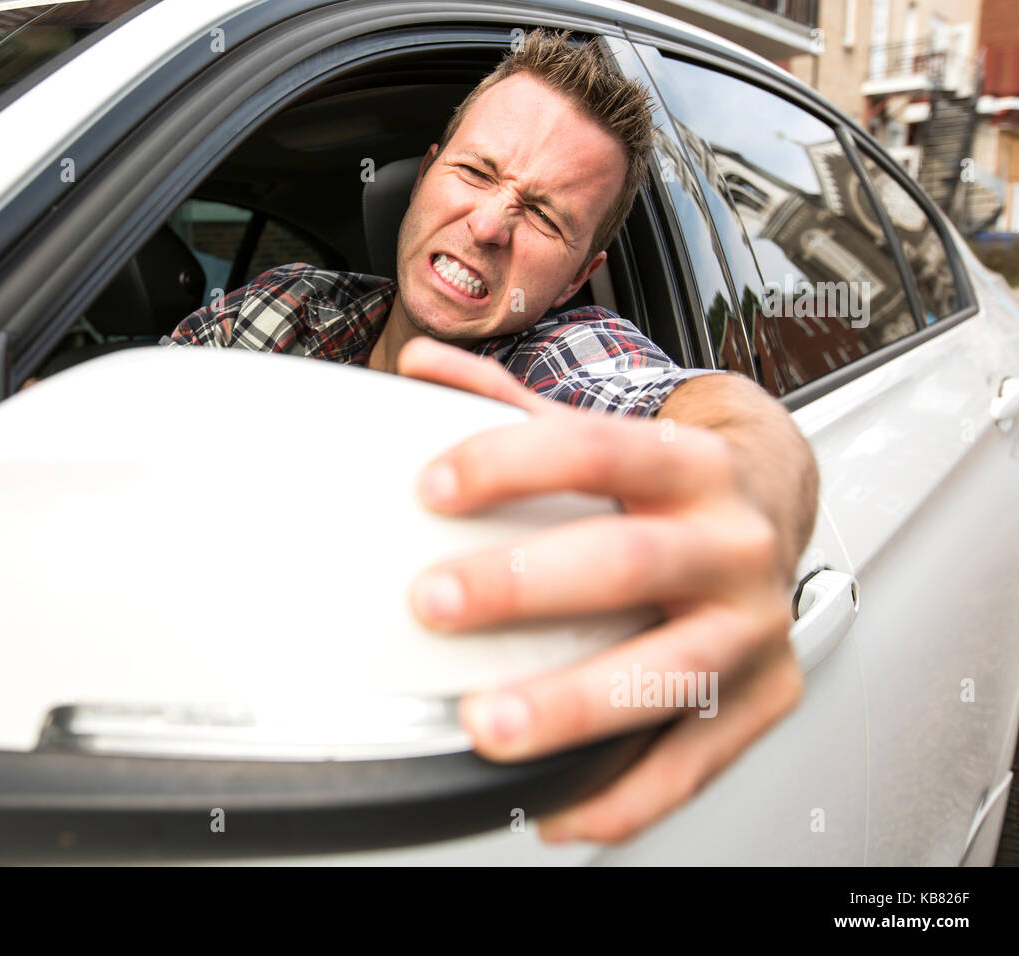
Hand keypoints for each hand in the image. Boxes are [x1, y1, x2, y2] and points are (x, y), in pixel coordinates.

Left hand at [397, 336, 804, 843]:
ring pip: (668, 672)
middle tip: (436, 603)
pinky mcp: (765, 698)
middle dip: (526, 585)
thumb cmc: (672, 484)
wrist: (778, 511)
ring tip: (488, 727)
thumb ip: (512, 405)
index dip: (512, 462)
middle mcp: (731, 544)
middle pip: (631, 562)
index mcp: (690, 467)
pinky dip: (622, 795)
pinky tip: (553, 806)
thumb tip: (422, 369)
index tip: (433, 487)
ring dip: (573, 703)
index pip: (599, 449)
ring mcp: (754, 627)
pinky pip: (693, 761)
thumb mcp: (608, 434)